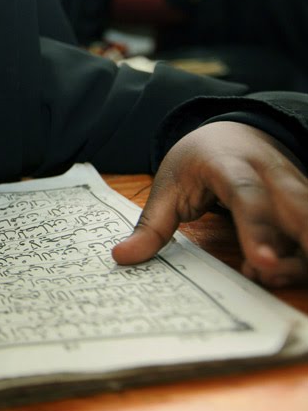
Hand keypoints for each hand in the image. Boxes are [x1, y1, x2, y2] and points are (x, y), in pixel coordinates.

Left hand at [112, 121, 307, 286]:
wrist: (233, 132)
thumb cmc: (197, 159)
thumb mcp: (167, 185)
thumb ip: (149, 225)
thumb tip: (121, 257)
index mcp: (230, 164)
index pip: (247, 195)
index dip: (257, 228)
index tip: (261, 261)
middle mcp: (270, 175)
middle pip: (297, 211)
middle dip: (293, 250)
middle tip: (269, 276)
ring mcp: (294, 187)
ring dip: (299, 258)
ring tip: (268, 278)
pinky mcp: (305, 203)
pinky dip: (303, 256)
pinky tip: (278, 273)